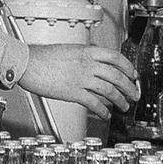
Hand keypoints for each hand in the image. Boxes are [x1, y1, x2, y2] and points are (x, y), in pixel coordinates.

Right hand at [17, 43, 139, 115]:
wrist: (27, 63)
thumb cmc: (44, 57)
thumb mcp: (70, 49)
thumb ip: (85, 55)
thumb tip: (98, 60)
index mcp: (87, 51)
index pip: (116, 57)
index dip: (128, 67)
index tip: (133, 75)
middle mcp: (87, 64)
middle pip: (117, 76)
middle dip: (130, 87)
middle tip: (135, 95)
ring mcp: (81, 78)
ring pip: (109, 90)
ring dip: (120, 100)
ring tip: (124, 107)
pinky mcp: (73, 92)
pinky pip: (94, 103)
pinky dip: (103, 110)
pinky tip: (106, 114)